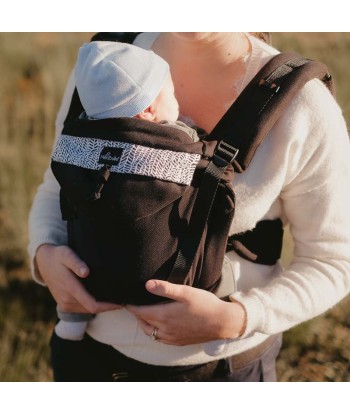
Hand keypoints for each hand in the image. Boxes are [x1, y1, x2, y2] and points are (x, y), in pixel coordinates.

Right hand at [36, 244, 121, 313]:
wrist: (43, 262)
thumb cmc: (58, 255)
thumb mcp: (66, 254)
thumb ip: (76, 262)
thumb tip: (85, 272)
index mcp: (70, 288)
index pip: (93, 304)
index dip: (108, 306)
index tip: (121, 302)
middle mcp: (67, 300)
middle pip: (92, 309)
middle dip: (108, 307)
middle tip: (123, 300)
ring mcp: (64, 304)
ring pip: (87, 311)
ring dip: (101, 307)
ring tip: (115, 298)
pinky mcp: (64, 305)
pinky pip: (82, 309)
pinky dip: (93, 306)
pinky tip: (102, 298)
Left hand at [127, 280, 245, 345]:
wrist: (223, 322)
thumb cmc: (205, 304)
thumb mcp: (186, 292)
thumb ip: (165, 288)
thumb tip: (147, 284)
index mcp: (164, 316)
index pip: (140, 311)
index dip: (131, 305)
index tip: (124, 299)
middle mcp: (165, 330)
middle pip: (143, 322)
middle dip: (136, 314)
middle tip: (133, 304)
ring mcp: (172, 338)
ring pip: (150, 332)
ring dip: (144, 323)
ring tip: (144, 313)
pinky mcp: (179, 342)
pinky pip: (160, 339)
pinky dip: (154, 332)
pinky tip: (159, 325)